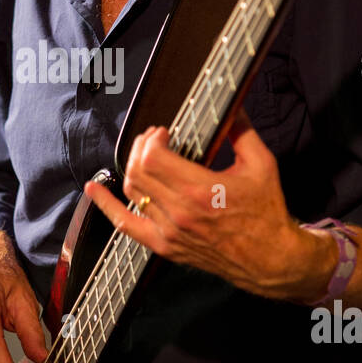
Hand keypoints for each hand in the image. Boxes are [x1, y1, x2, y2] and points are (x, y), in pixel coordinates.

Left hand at [84, 110, 335, 300]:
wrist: (268, 258)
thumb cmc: (266, 212)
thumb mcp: (261, 165)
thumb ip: (242, 131)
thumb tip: (231, 104)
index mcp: (201, 190)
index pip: (153, 156)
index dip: (152, 138)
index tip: (164, 132)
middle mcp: (179, 212)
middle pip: (138, 170)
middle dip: (141, 147)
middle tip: (155, 139)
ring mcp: (168, 231)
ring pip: (131, 191)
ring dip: (132, 167)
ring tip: (145, 156)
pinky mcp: (164, 246)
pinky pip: (125, 225)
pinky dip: (105, 205)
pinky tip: (93, 189)